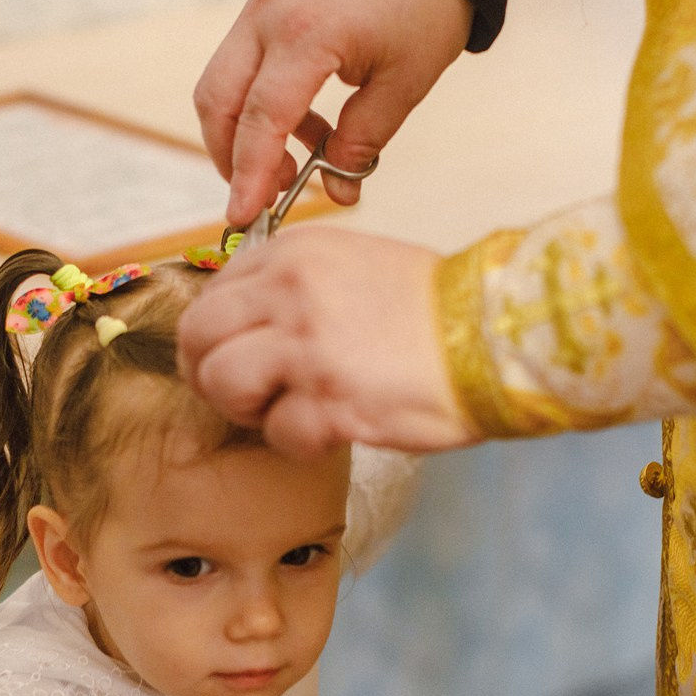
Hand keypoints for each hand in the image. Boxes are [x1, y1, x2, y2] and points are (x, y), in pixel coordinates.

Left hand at [178, 227, 478, 456]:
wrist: (497, 333)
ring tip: (291, 411)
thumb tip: (242, 326)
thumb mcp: (354, 266)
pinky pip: (279, 432)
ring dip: (249, 410)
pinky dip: (301, 441)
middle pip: (198, 337)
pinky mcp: (329, 399)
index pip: (212, 294)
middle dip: (208, 374)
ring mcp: (307, 345)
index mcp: (294, 254)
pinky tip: (334, 428)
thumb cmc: (434, 309)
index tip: (237, 358)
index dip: (215, 338)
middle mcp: (290, 291)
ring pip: (222, 384)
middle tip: (244, 397)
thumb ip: (292, 288)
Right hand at [196, 0, 470, 223]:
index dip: (249, 176)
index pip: (261, 121)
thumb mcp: (407, 80)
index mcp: (308, 36)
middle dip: (231, 157)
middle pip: (217, 102)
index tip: (243, 217)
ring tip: (296, 160)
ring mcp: (261, 1)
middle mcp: (269, 16)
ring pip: (221, 81)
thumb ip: (364, 139)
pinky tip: (306, 121)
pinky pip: (243, 59)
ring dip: (244, 131)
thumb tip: (335, 192)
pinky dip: (259, 99)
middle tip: (263, 194)